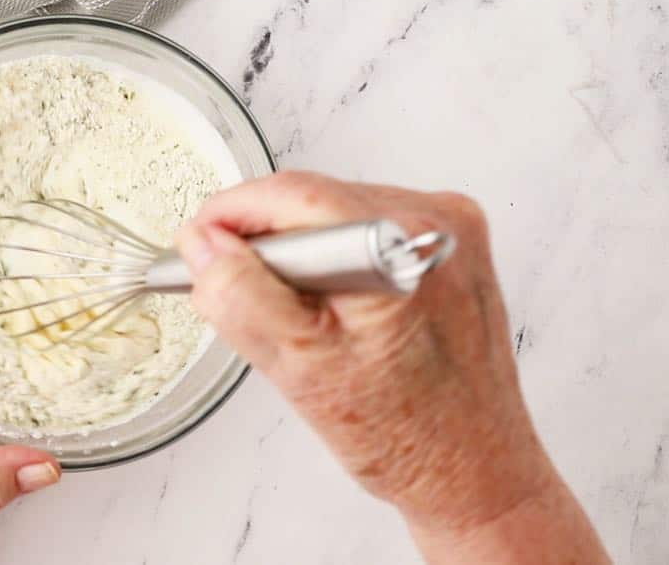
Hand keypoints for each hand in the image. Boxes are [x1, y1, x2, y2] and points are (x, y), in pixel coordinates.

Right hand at [176, 171, 607, 563]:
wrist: (474, 473)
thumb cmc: (407, 438)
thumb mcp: (299, 368)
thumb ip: (241, 295)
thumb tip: (202, 244)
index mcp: (403, 243)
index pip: (290, 195)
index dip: (229, 216)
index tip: (195, 246)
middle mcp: (438, 224)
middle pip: (312, 200)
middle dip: (264, 244)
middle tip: (234, 295)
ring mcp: (450, 234)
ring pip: (334, 216)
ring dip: (298, 258)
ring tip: (297, 320)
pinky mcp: (449, 252)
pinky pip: (363, 234)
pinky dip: (332, 266)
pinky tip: (334, 316)